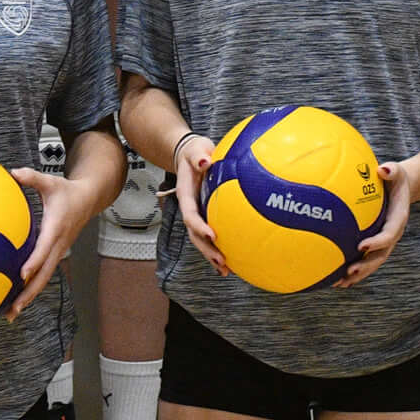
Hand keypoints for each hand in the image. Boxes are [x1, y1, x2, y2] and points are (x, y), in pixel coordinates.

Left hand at [9, 161, 107, 310]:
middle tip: (13, 309)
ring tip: (10, 314)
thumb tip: (12, 172)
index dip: (34, 262)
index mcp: (56, 229)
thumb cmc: (67, 192)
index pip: (45, 248)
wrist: (88, 200)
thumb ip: (31, 178)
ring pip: (43, 279)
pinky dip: (31, 289)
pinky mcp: (55, 255)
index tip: (22, 274)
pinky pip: (43, 274)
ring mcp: (58, 253)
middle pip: (44, 274)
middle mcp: (58, 246)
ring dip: (28, 297)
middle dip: (28, 293)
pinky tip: (16, 298)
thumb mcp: (50, 182)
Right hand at [169, 136, 233, 280]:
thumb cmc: (196, 152)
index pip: (190, 214)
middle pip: (194, 234)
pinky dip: (219, 248)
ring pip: (201, 239)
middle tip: (221, 261)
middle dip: (206, 250)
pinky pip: (210, 235)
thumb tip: (206, 160)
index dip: (199, 226)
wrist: (191, 155)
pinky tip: (233, 261)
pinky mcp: (206, 215)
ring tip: (226, 270)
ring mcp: (198, 214)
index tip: (212, 235)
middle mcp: (190, 208)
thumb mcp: (196, 149)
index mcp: (186, 194)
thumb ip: (198, 155)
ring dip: (211, 255)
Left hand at [342, 157, 419, 283]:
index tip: (362, 245)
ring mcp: (383, 242)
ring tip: (339, 284)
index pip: (389, 234)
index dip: (377, 242)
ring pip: (371, 263)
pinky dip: (351, 271)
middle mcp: (391, 235)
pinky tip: (335, 279)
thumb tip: (382, 169)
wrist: (401, 189)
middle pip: (380, 256)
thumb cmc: (395, 178)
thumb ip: (392, 170)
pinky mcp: (374, 244)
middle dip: (366, 266)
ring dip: (357, 275)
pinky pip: (364, 259)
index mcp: (398, 220)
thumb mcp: (396, 171)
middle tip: (349, 272)